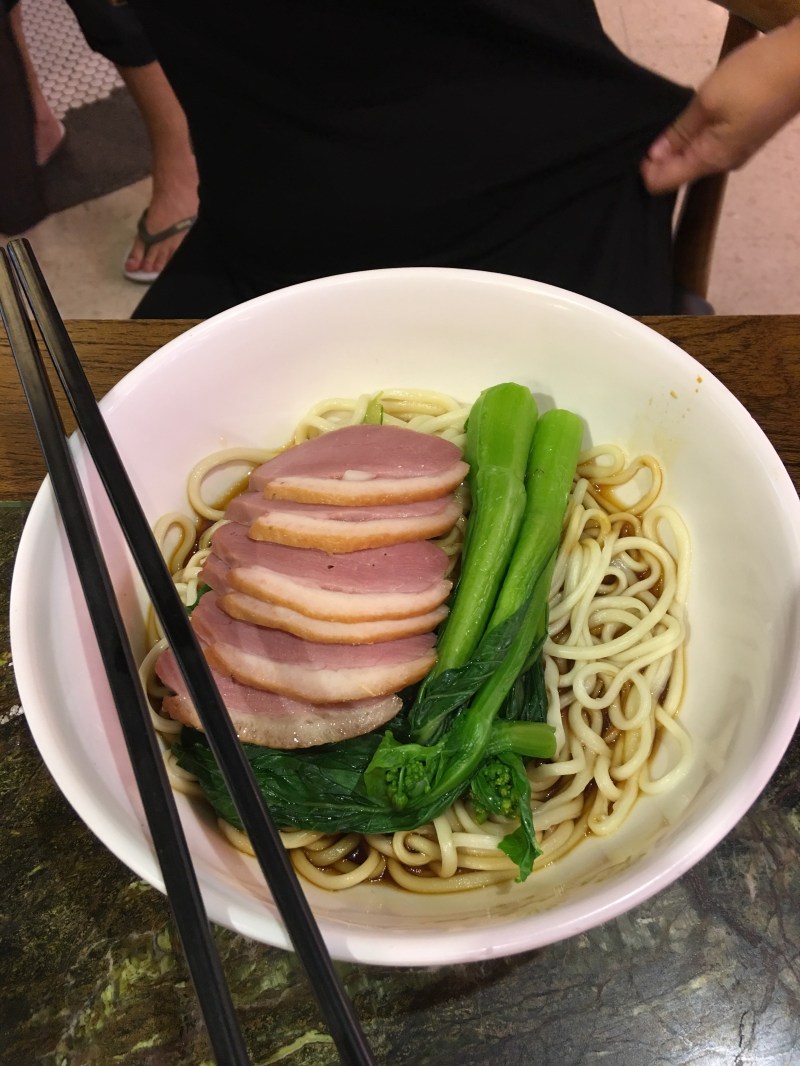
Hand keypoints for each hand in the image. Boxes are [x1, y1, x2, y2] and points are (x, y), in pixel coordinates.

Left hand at [641, 18, 799, 193]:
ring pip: (695, 157)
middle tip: (644, 135)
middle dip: (660, 159)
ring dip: (678, 146)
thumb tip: (655, 156)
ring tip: (664, 125)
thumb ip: (680, 131)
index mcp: (712, 160)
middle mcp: (723, 163)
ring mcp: (736, 150)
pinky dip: (695, 136)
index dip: (646, 171)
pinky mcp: (744, 135)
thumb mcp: (708, 101)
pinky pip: (710, 144)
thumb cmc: (755, 79)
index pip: (665, 183)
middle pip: (680, 172)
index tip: (635, 150)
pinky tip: (690, 119)